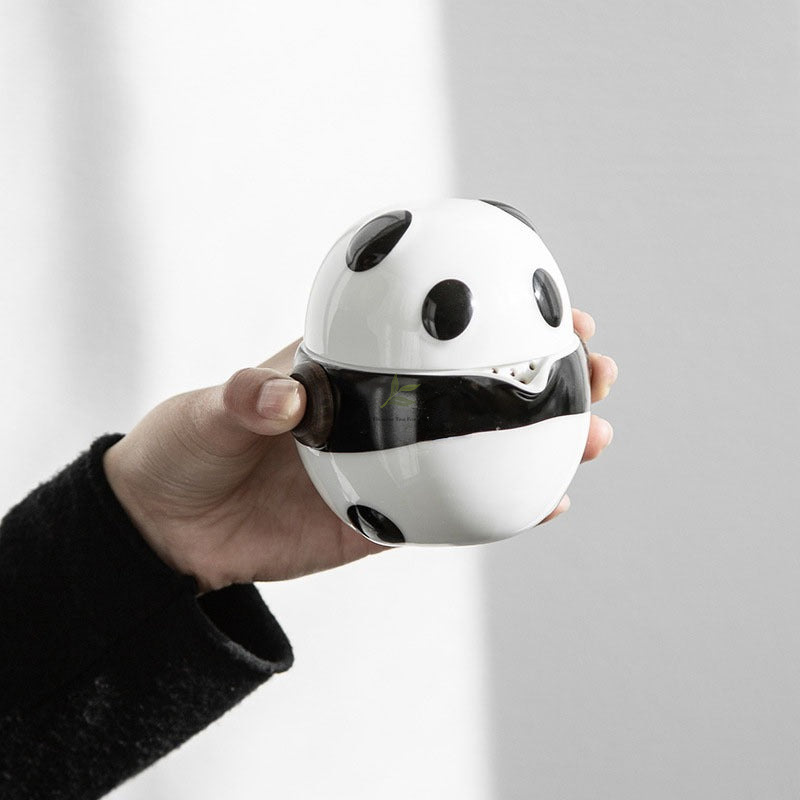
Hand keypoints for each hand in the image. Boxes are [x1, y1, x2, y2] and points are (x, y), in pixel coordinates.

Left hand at [103, 311, 616, 591]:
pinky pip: (454, 515)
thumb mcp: (209, 412)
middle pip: (477, 387)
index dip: (490, 309)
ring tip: (592, 436)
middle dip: (542, 375)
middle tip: (594, 367)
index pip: (432, 330)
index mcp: (352, 370)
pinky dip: (502, 510)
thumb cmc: (188, 449)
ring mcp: (394, 467)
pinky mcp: (389, 522)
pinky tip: (545, 504)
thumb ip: (245, 400)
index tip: (549, 296)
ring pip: (482, 450)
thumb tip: (283, 399)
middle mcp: (385, 412)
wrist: (174, 528)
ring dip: (542, 443)